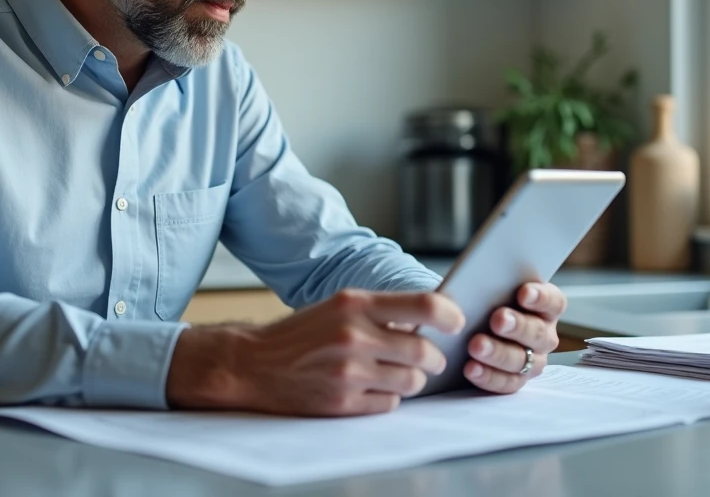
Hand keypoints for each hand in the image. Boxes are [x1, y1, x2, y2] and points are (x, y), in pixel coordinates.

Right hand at [166, 289, 464, 416]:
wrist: (252, 363)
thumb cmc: (301, 333)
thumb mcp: (339, 306)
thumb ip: (382, 310)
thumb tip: (431, 317)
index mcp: (356, 304)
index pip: (424, 305)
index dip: (450, 316)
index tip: (457, 323)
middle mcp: (355, 335)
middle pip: (424, 351)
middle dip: (433, 358)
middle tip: (428, 358)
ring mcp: (349, 371)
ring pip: (412, 382)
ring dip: (413, 381)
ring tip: (396, 374)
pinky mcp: (342, 402)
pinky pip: (389, 405)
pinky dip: (388, 399)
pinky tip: (371, 389)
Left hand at [464, 281, 565, 393]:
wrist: (475, 324)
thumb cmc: (489, 300)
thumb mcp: (493, 288)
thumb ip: (495, 283)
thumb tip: (481, 279)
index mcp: (546, 307)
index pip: (554, 302)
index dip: (541, 297)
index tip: (523, 292)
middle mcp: (544, 334)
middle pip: (537, 333)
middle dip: (517, 326)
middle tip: (498, 319)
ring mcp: (533, 360)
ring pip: (522, 360)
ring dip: (499, 353)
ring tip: (476, 345)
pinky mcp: (516, 379)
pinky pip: (507, 382)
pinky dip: (488, 376)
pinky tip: (471, 368)